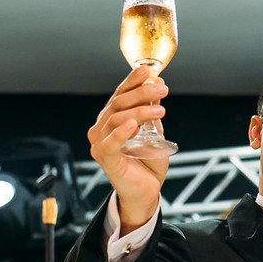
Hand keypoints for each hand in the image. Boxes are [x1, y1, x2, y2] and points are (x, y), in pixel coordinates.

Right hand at [88, 67, 170, 232]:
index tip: (148, 70)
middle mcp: (101, 129)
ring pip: (117, 118)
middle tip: (163, 90)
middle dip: (142, 93)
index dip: (133, 81)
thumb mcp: (154, 133)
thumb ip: (152, 113)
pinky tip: (133, 124)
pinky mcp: (105, 158)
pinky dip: (121, 131)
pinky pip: (110, 142)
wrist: (146, 191)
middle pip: (118, 103)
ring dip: (140, 110)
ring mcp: (100, 143)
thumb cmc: (147, 162)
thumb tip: (158, 87)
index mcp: (111, 120)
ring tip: (160, 110)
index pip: (119, 94)